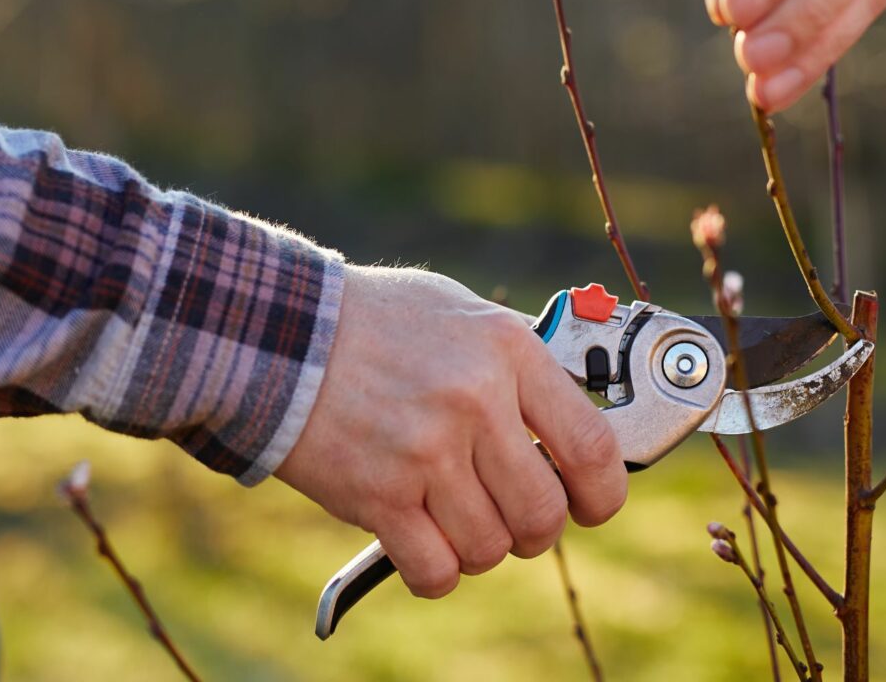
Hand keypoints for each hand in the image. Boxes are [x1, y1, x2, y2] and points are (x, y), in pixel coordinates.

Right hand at [276, 266, 627, 597]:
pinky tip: (421, 539)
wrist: (282, 332)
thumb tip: (567, 423)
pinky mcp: (378, 496)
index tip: (591, 503)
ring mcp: (426, 453)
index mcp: (508, 350)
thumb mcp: (464, 314)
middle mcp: (475, 402)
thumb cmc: (378, 321)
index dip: (603, 493)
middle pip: (543, 513)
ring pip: (491, 548)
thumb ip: (519, 366)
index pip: (591, 445)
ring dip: (479, 546)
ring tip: (454, 514)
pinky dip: (436, 570)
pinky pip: (436, 570)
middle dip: (534, 530)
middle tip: (513, 515)